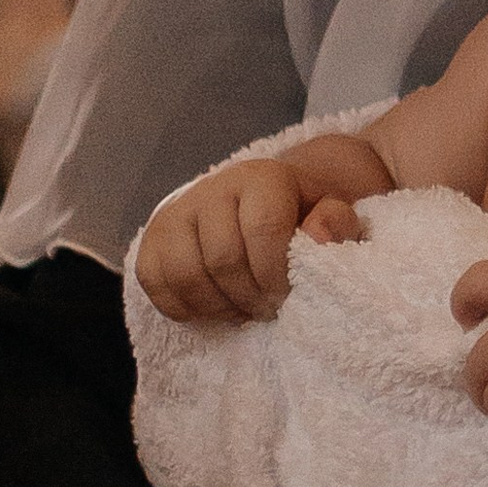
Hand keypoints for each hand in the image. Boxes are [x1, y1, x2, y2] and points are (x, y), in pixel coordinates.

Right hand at [136, 159, 368, 321]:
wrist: (262, 199)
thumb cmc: (301, 212)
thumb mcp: (331, 212)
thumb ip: (336, 223)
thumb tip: (319, 236)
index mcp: (261, 177)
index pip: (264, 230)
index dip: (277, 273)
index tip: (288, 296)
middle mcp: (213, 187)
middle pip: (223, 259)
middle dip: (250, 296)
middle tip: (268, 309)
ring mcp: (177, 211)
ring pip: (185, 273)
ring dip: (217, 305)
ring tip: (243, 309)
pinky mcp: (151, 236)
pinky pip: (153, 281)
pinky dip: (183, 306)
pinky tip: (214, 307)